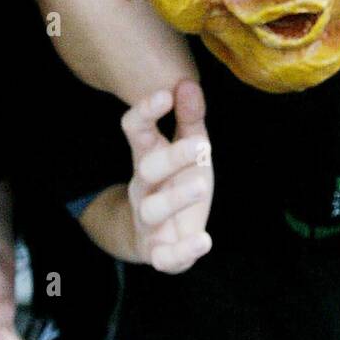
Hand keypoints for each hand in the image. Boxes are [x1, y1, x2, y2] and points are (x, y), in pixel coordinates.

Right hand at [120, 79, 213, 272]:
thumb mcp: (185, 149)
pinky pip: (166, 256)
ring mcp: (148, 221)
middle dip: (172, 157)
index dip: (145, 112)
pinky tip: (204, 241)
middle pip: (147, 169)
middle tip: (201, 144)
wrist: (152, 239)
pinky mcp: (159, 252)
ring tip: (202, 186)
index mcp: (147, 157)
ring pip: (153, 210)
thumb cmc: (174, 183)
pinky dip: (183, 251)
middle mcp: (143, 188)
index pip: (135, 131)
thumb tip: (189, 83)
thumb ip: (189, 118)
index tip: (165, 94)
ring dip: (177, 198)